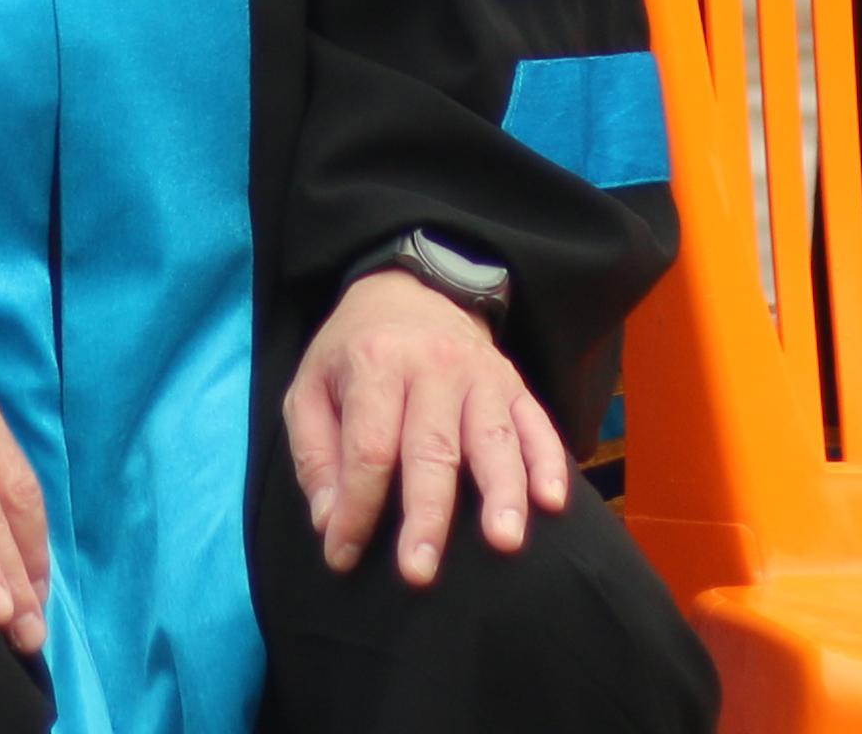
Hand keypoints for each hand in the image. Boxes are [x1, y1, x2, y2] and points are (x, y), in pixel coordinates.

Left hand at [286, 267, 572, 586]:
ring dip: (501, 494)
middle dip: (426, 516)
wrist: (408, 289)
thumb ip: (315, 456)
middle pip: (432, 450)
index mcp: (375, 364)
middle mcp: (433, 367)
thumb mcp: (309, 388)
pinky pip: (538, 425)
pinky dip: (548, 464)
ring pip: (494, 439)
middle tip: (419, 573)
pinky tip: (552, 502)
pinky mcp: (515, 385)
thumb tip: (330, 522)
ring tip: (504, 542)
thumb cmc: (353, 352)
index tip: (344, 556)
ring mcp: (482, 375)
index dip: (357, 509)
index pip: (369, 449)